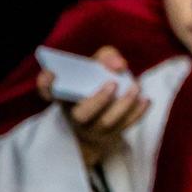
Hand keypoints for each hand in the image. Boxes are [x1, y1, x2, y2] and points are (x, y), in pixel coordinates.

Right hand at [39, 46, 147, 168]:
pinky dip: (137, 113)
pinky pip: (125, 127)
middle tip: (113, 84)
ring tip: (135, 87)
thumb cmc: (96, 81)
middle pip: (81, 115)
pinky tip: (146, 99)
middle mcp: (74, 115)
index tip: (52, 74)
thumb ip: (106, 56)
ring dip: (123, 106)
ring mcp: (92, 129)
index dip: (46, 85)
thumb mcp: (96, 64)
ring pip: (106, 123)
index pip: (48, 92)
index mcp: (64, 96)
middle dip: (98, 100)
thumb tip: (119, 65)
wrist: (102, 111)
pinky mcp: (111, 135)